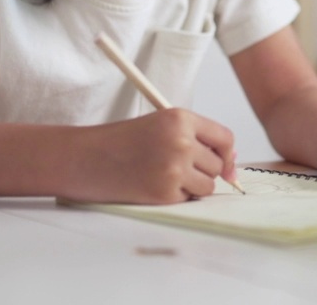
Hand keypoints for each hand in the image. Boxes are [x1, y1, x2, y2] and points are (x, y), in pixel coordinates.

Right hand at [70, 109, 236, 204]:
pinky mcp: (164, 192)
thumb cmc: (120, 142)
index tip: (226, 167)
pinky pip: (188, 199)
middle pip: (217, 165)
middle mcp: (181, 141)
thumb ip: (195, 137)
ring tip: (162, 175)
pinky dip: (175, 197)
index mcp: (180, 118)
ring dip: (191, 186)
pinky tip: (151, 185)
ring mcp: (174, 168)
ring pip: (207, 186)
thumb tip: (231, 164)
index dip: (227, 155)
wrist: (85, 158)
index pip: (224, 138)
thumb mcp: (159, 126)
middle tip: (173, 167)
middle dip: (202, 171)